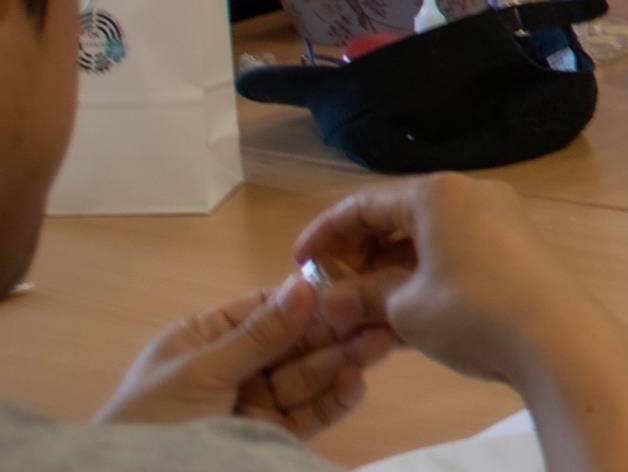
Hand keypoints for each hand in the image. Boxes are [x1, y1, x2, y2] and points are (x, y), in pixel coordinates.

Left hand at [98, 278, 397, 438]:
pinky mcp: (271, 435)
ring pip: (307, 376)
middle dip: (334, 331)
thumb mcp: (201, 371)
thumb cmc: (153, 418)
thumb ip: (258, 335)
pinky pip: (308, 413)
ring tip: (381, 343)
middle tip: (380, 315)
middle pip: (292, 343)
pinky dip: (334, 399)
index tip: (348, 288)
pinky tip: (357, 382)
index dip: (304, 300)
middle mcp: (233, 366)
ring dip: (343, 360)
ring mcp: (254, 402)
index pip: (263, 310)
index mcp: (204, 339)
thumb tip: (303, 284)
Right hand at [294, 175, 617, 388]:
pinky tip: (411, 310)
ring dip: (394, 269)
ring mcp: (502, 217)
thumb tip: (332, 302)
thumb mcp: (406, 308)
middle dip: (362, 254)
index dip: (325, 235)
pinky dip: (428, 273)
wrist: (560, 338)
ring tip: (368, 307)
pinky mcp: (521, 246)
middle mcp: (471, 193)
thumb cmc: (472, 312)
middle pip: (399, 217)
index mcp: (436, 193)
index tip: (299, 264)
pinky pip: (459, 250)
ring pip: (430, 237)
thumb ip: (363, 298)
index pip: (363, 205)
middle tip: (336, 291)